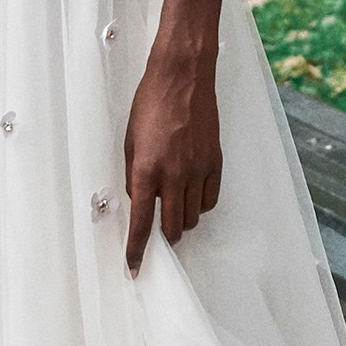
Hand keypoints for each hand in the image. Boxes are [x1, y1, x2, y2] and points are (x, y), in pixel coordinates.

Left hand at [125, 32, 222, 269]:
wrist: (183, 77)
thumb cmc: (151, 103)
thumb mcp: (130, 141)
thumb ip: (134, 175)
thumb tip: (139, 200)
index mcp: (147, 171)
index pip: (143, 224)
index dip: (137, 251)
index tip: (134, 268)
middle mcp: (174, 175)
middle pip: (173, 227)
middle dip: (163, 237)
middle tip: (157, 232)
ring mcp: (198, 170)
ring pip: (193, 217)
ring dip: (181, 220)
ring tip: (173, 206)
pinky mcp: (215, 162)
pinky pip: (210, 199)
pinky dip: (200, 205)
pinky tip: (191, 195)